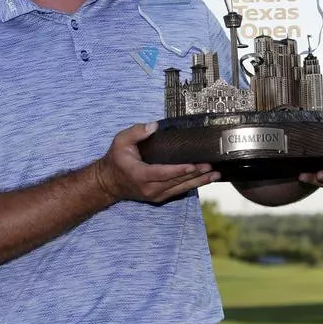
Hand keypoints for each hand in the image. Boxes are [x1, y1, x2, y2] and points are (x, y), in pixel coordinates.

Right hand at [94, 122, 219, 203]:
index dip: (179, 170)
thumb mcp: (121, 141)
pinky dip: (192, 185)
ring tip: (214, 175)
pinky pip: (178, 191)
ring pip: (181, 188)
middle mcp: (150, 188)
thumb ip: (136, 132)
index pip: (163, 173)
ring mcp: (155, 195)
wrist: (109, 183)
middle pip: (177, 182)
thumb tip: (154, 127)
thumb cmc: (116, 160)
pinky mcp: (159, 197)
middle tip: (211, 167)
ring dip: (199, 181)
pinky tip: (204, 180)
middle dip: (195, 174)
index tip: (193, 165)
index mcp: (140, 174)